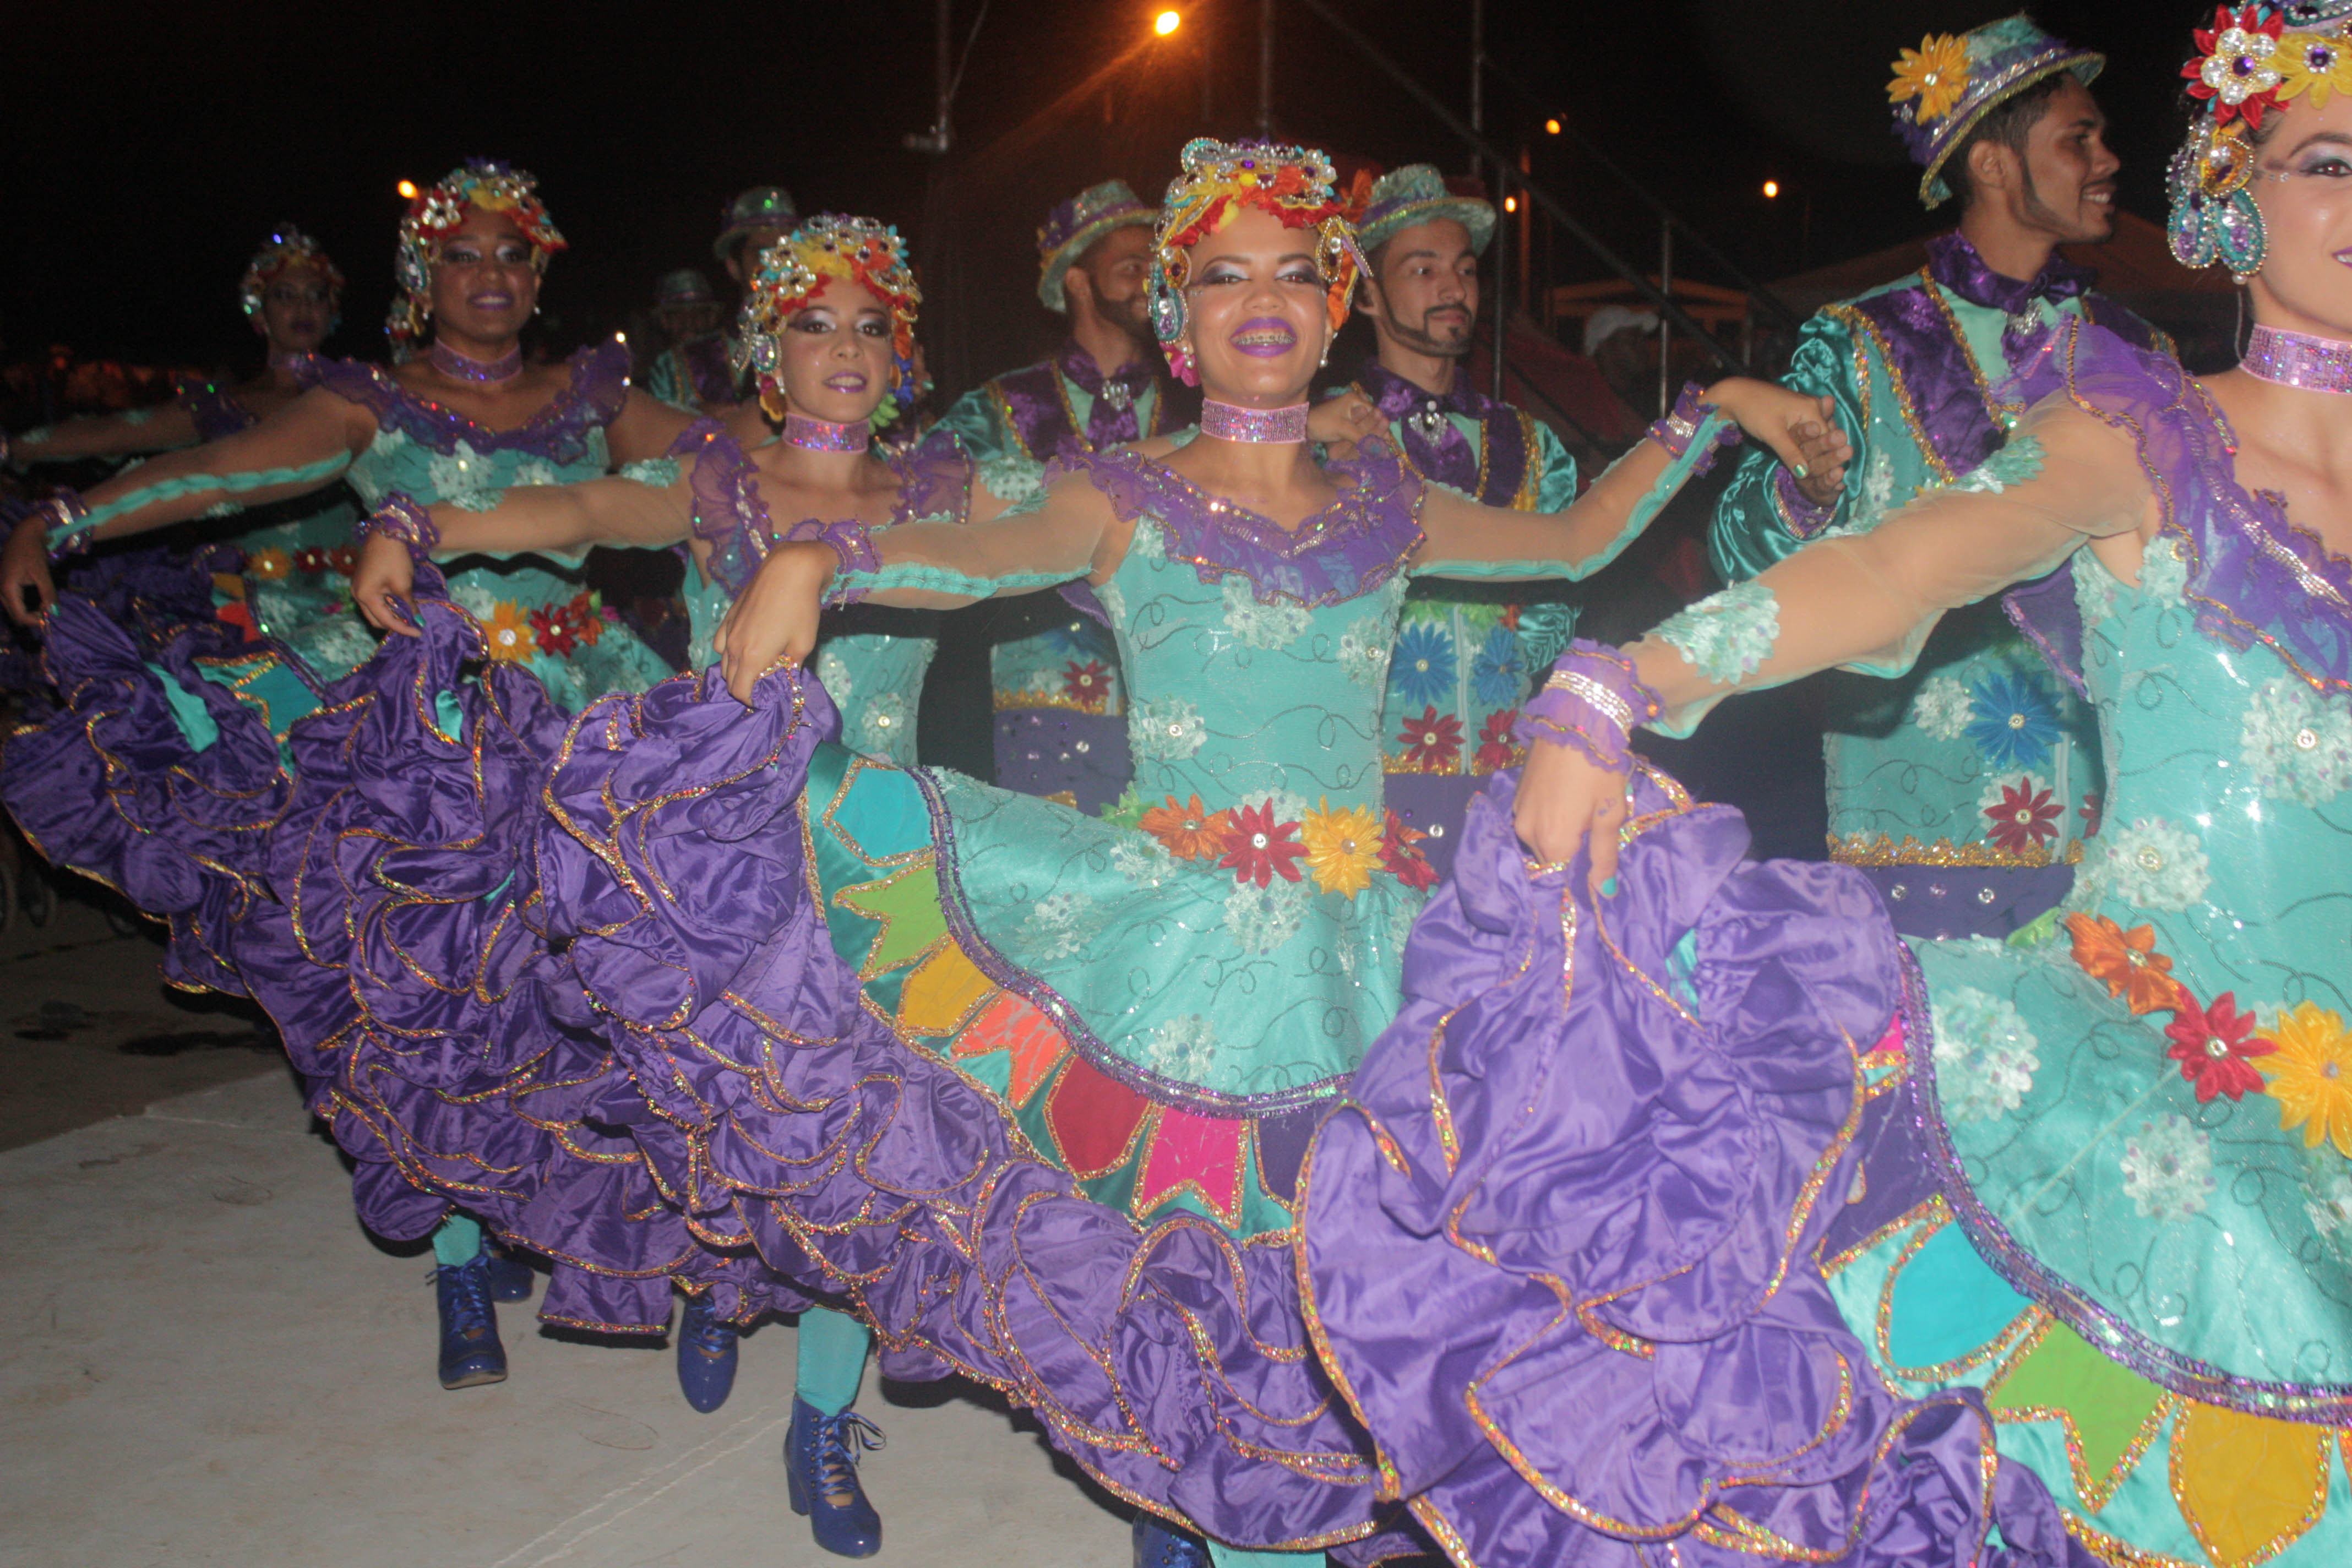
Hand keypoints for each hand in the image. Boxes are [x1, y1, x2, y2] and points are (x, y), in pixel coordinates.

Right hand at [2, 516, 53, 627]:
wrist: (23, 534)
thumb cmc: (32, 551)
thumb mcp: (42, 573)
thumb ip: (48, 594)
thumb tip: (54, 612)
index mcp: (6, 587)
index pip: (19, 615)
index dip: (35, 621)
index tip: (49, 617)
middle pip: (14, 615)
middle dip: (32, 617)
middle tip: (48, 612)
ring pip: (12, 609)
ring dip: (28, 612)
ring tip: (44, 606)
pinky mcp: (0, 584)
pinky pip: (11, 601)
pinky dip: (23, 605)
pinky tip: (36, 601)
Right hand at [352, 533, 419, 636]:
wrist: (386, 534)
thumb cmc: (394, 559)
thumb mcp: (403, 585)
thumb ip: (409, 606)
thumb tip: (418, 621)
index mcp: (365, 596)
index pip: (386, 620)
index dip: (403, 628)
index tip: (419, 632)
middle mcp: (357, 594)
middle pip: (376, 619)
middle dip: (394, 624)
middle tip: (413, 625)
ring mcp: (357, 587)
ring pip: (374, 611)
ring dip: (390, 615)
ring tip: (408, 616)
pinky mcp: (362, 582)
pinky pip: (373, 601)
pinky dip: (386, 606)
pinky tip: (400, 605)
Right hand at [711, 539, 832, 704]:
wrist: (789, 569)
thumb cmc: (801, 608)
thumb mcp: (803, 644)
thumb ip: (790, 666)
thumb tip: (785, 678)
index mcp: (752, 657)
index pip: (740, 692)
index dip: (750, 701)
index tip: (764, 700)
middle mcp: (734, 646)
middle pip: (729, 679)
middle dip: (743, 687)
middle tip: (763, 686)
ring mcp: (728, 630)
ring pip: (723, 661)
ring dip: (736, 670)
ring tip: (755, 669)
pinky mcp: (729, 616)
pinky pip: (720, 642)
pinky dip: (728, 652)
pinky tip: (743, 648)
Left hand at [1306, 391, 1381, 448]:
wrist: (1302, 426)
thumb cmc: (1322, 423)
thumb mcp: (1343, 429)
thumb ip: (1361, 437)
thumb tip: (1379, 448)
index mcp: (1355, 399)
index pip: (1374, 413)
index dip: (1382, 427)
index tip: (1389, 441)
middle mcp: (1354, 403)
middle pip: (1371, 418)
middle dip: (1378, 430)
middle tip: (1387, 444)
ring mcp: (1349, 412)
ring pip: (1365, 424)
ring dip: (1371, 434)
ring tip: (1381, 447)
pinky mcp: (1345, 421)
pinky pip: (1358, 428)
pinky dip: (1362, 436)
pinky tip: (1368, 445)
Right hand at [1513, 738, 1633, 896]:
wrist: (1573, 717)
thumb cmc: (1599, 767)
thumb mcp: (1610, 812)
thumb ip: (1604, 854)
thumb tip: (1603, 892)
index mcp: (1553, 843)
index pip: (1565, 877)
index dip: (1584, 873)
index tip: (1600, 859)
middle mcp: (1528, 833)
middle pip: (1551, 860)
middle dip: (1572, 853)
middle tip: (1595, 830)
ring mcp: (1518, 813)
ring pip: (1540, 840)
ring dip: (1560, 835)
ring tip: (1582, 811)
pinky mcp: (1517, 795)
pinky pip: (1533, 820)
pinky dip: (1549, 819)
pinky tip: (1566, 799)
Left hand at [1704, 379, 1850, 499]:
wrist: (1735, 394)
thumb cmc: (1753, 410)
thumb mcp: (1772, 434)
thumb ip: (1790, 453)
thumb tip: (1805, 474)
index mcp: (1811, 409)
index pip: (1827, 438)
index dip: (1823, 456)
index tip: (1819, 474)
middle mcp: (1812, 405)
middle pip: (1824, 434)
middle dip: (1820, 451)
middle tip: (1815, 470)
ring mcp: (1804, 406)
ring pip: (1815, 431)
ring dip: (1813, 446)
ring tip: (1809, 463)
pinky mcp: (1794, 410)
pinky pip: (1806, 427)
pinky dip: (1806, 439)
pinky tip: (1802, 451)